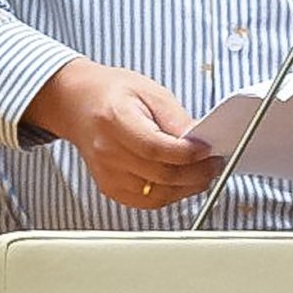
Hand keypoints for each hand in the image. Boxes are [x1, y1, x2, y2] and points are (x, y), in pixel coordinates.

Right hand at [23, 58, 219, 208]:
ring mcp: (107, 174)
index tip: (208, 149)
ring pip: (157, 194)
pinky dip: (170, 195)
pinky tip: (182, 182)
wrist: (78, 104)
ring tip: (203, 173)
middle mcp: (107, 151)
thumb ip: (176, 118)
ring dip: (187, 188)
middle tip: (214, 163)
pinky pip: (147, 202)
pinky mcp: (110, 188)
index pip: (155, 148)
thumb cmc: (112, 93)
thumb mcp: (150, 91)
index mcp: (115, 119)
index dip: (187, 153)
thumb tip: (201, 141)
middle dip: (196, 173)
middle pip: (160, 175)